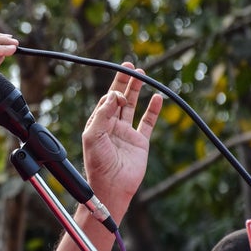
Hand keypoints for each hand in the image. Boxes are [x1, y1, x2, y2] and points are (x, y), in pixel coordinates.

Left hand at [81, 62, 162, 203]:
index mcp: (97, 124)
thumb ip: (101, 115)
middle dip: (123, 82)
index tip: (117, 95)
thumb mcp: (93, 137)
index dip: (112, 93)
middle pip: (119, 98)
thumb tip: (111, 96)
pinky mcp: (140, 142)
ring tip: (141, 74)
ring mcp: (126, 133)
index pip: (106, 101)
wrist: (112, 186)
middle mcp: (111, 126)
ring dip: (136, 90)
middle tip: (129, 65)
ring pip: (133, 106)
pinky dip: (153, 110)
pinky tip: (157, 98)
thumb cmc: (97, 164)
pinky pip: (148, 122)